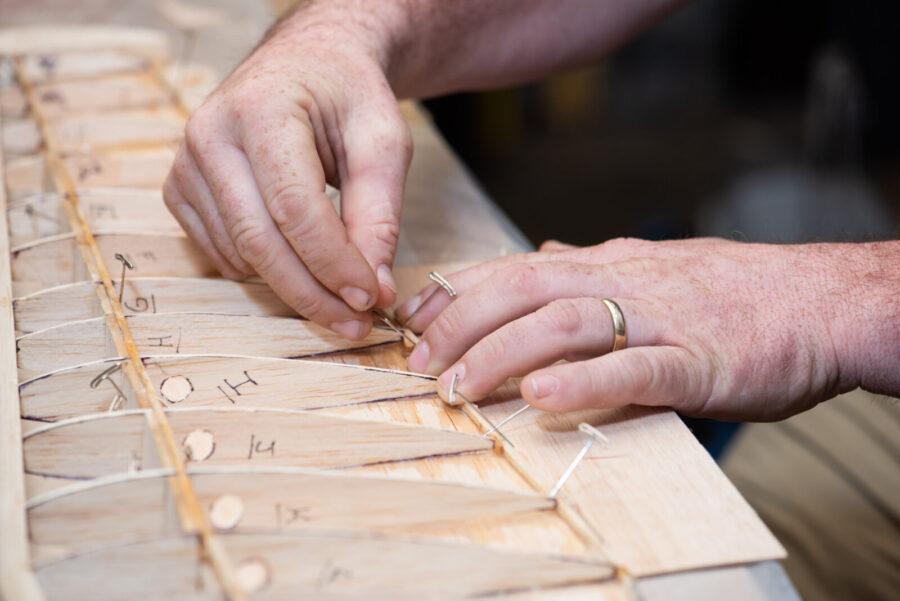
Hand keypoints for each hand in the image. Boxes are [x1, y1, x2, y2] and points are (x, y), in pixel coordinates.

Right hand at [163, 5, 411, 338]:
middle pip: (259, 242)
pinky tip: (298, 258)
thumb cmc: (348, 97)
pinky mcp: (180, 190)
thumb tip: (375, 290)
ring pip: (240, 256)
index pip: (294, 208)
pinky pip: (222, 255)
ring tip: (340, 291)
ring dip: (293, 287)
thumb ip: (380, 214)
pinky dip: (264, 271)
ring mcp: (186, 164)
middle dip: (312, 294)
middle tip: (357, 323)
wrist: (306, 64)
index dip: (333, 263)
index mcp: (261, 109)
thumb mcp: (383, 140)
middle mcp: (209, 135)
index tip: (371, 299)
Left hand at [399, 238, 878, 420]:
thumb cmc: (729, 293)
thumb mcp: (648, 266)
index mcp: (606, 263)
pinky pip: (634, 369)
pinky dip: (583, 382)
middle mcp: (622, 280)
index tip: (411, 318)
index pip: (514, 267)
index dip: (457, 291)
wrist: (818, 302)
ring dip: (504, 353)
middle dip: (462, 324)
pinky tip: (542, 398)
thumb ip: (588, 265)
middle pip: (525, 288)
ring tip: (460, 386)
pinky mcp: (697, 361)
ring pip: (566, 323)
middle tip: (419, 364)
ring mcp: (659, 319)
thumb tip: (538, 252)